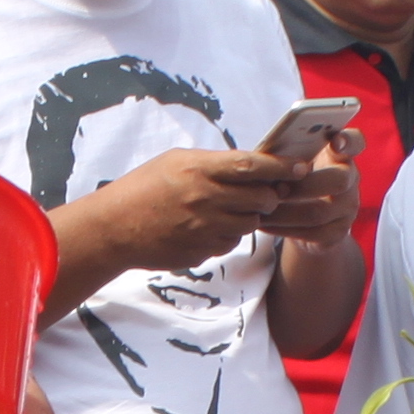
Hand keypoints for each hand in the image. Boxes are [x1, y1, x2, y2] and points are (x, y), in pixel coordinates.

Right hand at [55, 148, 322, 301]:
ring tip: (228, 208)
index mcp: (199, 170)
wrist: (114, 229)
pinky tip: (208, 226)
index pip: (253, 165)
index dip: (282, 166)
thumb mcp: (175, 162)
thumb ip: (213, 163)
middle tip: (269, 192)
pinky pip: (231, 242)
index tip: (299, 166)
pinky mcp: (203, 251)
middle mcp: (206, 199)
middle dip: (272, 195)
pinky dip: (229, 234)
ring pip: (250, 223)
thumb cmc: (143, 189)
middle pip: (262, 198)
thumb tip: (249, 165)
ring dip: (249, 216)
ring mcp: (205, 229)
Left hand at [256, 148, 361, 245]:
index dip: (349, 141)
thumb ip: (289, 155)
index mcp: (340, 155)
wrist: (308, 220)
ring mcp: (347, 209)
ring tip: (261, 208)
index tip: (336, 141)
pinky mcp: (337, 233)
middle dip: (303, 185)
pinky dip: (282, 228)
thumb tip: (263, 157)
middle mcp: (350, 180)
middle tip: (276, 188)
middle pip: (338, 181)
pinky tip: (263, 223)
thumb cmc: (297, 180)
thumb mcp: (296, 162)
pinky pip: (310, 234)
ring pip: (319, 212)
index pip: (355, 142)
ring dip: (285, 211)